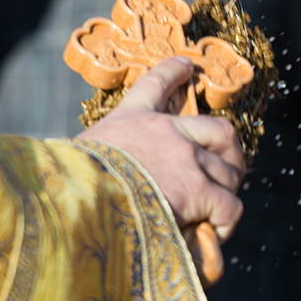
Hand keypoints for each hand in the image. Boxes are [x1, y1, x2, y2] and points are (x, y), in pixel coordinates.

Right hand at [77, 57, 245, 241]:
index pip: (157, 82)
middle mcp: (168, 131)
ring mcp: (187, 158)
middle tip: (228, 169)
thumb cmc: (70, 183)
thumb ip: (105, 159)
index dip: (175, 72)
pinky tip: (212, 234)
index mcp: (133, 117)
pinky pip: (229, 206)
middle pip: (220, 131)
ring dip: (227, 192)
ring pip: (229, 171)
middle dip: (230, 152)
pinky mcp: (198, 191)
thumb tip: (103, 185)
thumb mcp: (84, 153)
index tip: (188, 66)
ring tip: (218, 212)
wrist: (77, 200)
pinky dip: (225, 222)